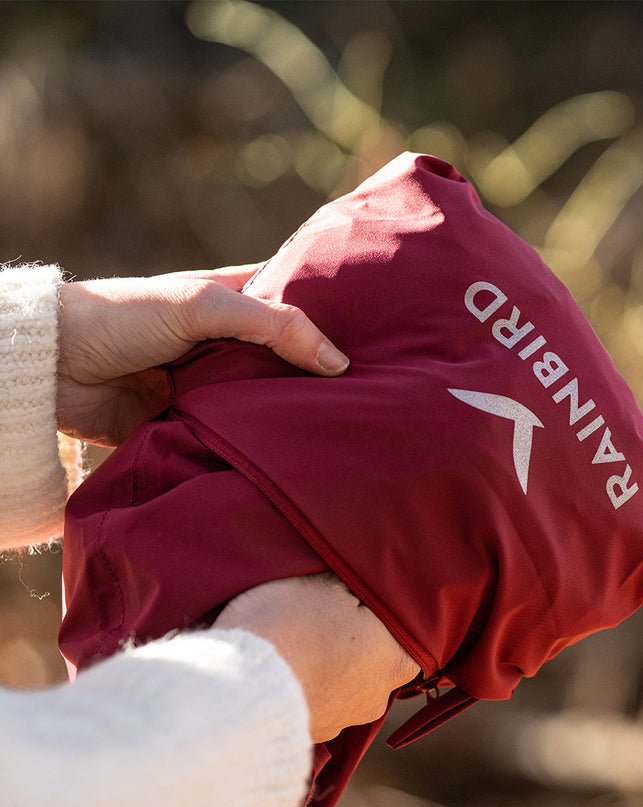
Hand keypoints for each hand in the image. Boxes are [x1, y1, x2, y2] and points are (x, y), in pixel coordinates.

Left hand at [56, 266, 348, 445]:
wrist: (54, 366)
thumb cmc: (126, 317)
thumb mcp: (204, 307)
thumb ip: (272, 325)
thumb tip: (337, 361)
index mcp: (230, 303)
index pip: (291, 306)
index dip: (329, 317)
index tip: (375, 335)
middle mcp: (224, 345)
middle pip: (282, 360)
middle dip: (316, 376)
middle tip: (369, 394)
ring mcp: (206, 386)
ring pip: (260, 402)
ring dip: (288, 414)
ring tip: (344, 428)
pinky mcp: (187, 423)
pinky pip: (231, 435)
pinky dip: (254, 444)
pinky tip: (292, 455)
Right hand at [213, 574, 419, 743]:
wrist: (236, 690)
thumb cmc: (288, 625)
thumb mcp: (323, 580)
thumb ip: (351, 579)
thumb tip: (358, 576)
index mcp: (398, 657)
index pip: (404, 623)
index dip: (377, 600)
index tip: (353, 585)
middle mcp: (379, 695)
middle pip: (372, 650)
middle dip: (351, 630)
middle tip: (319, 604)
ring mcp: (343, 720)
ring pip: (343, 675)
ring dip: (325, 658)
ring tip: (293, 633)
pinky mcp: (310, 733)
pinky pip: (314, 696)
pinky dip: (303, 680)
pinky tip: (282, 661)